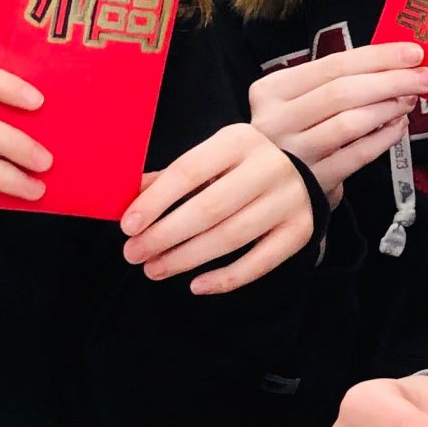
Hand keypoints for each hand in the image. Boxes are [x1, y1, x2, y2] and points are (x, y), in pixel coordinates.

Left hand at [119, 123, 315, 294]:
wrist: (294, 174)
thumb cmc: (236, 169)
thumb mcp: (207, 161)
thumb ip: (168, 179)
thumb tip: (127, 201)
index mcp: (238, 140)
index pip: (189, 170)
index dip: (155, 201)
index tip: (127, 226)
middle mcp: (268, 166)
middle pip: (210, 207)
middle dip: (165, 235)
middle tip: (134, 254)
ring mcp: (289, 199)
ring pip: (231, 236)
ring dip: (187, 258)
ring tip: (154, 269)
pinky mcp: (300, 230)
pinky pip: (260, 263)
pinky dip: (225, 278)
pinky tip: (195, 286)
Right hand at [247, 42, 427, 203]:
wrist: (273, 186)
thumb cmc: (297, 132)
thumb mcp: (301, 100)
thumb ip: (337, 80)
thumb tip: (398, 61)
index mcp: (271, 91)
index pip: (332, 65)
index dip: (378, 57)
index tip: (414, 52)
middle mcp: (276, 121)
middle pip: (343, 92)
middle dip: (393, 80)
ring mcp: (293, 155)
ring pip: (350, 123)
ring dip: (389, 108)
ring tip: (411, 100)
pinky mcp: (312, 183)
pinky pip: (357, 156)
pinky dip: (384, 138)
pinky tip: (399, 127)